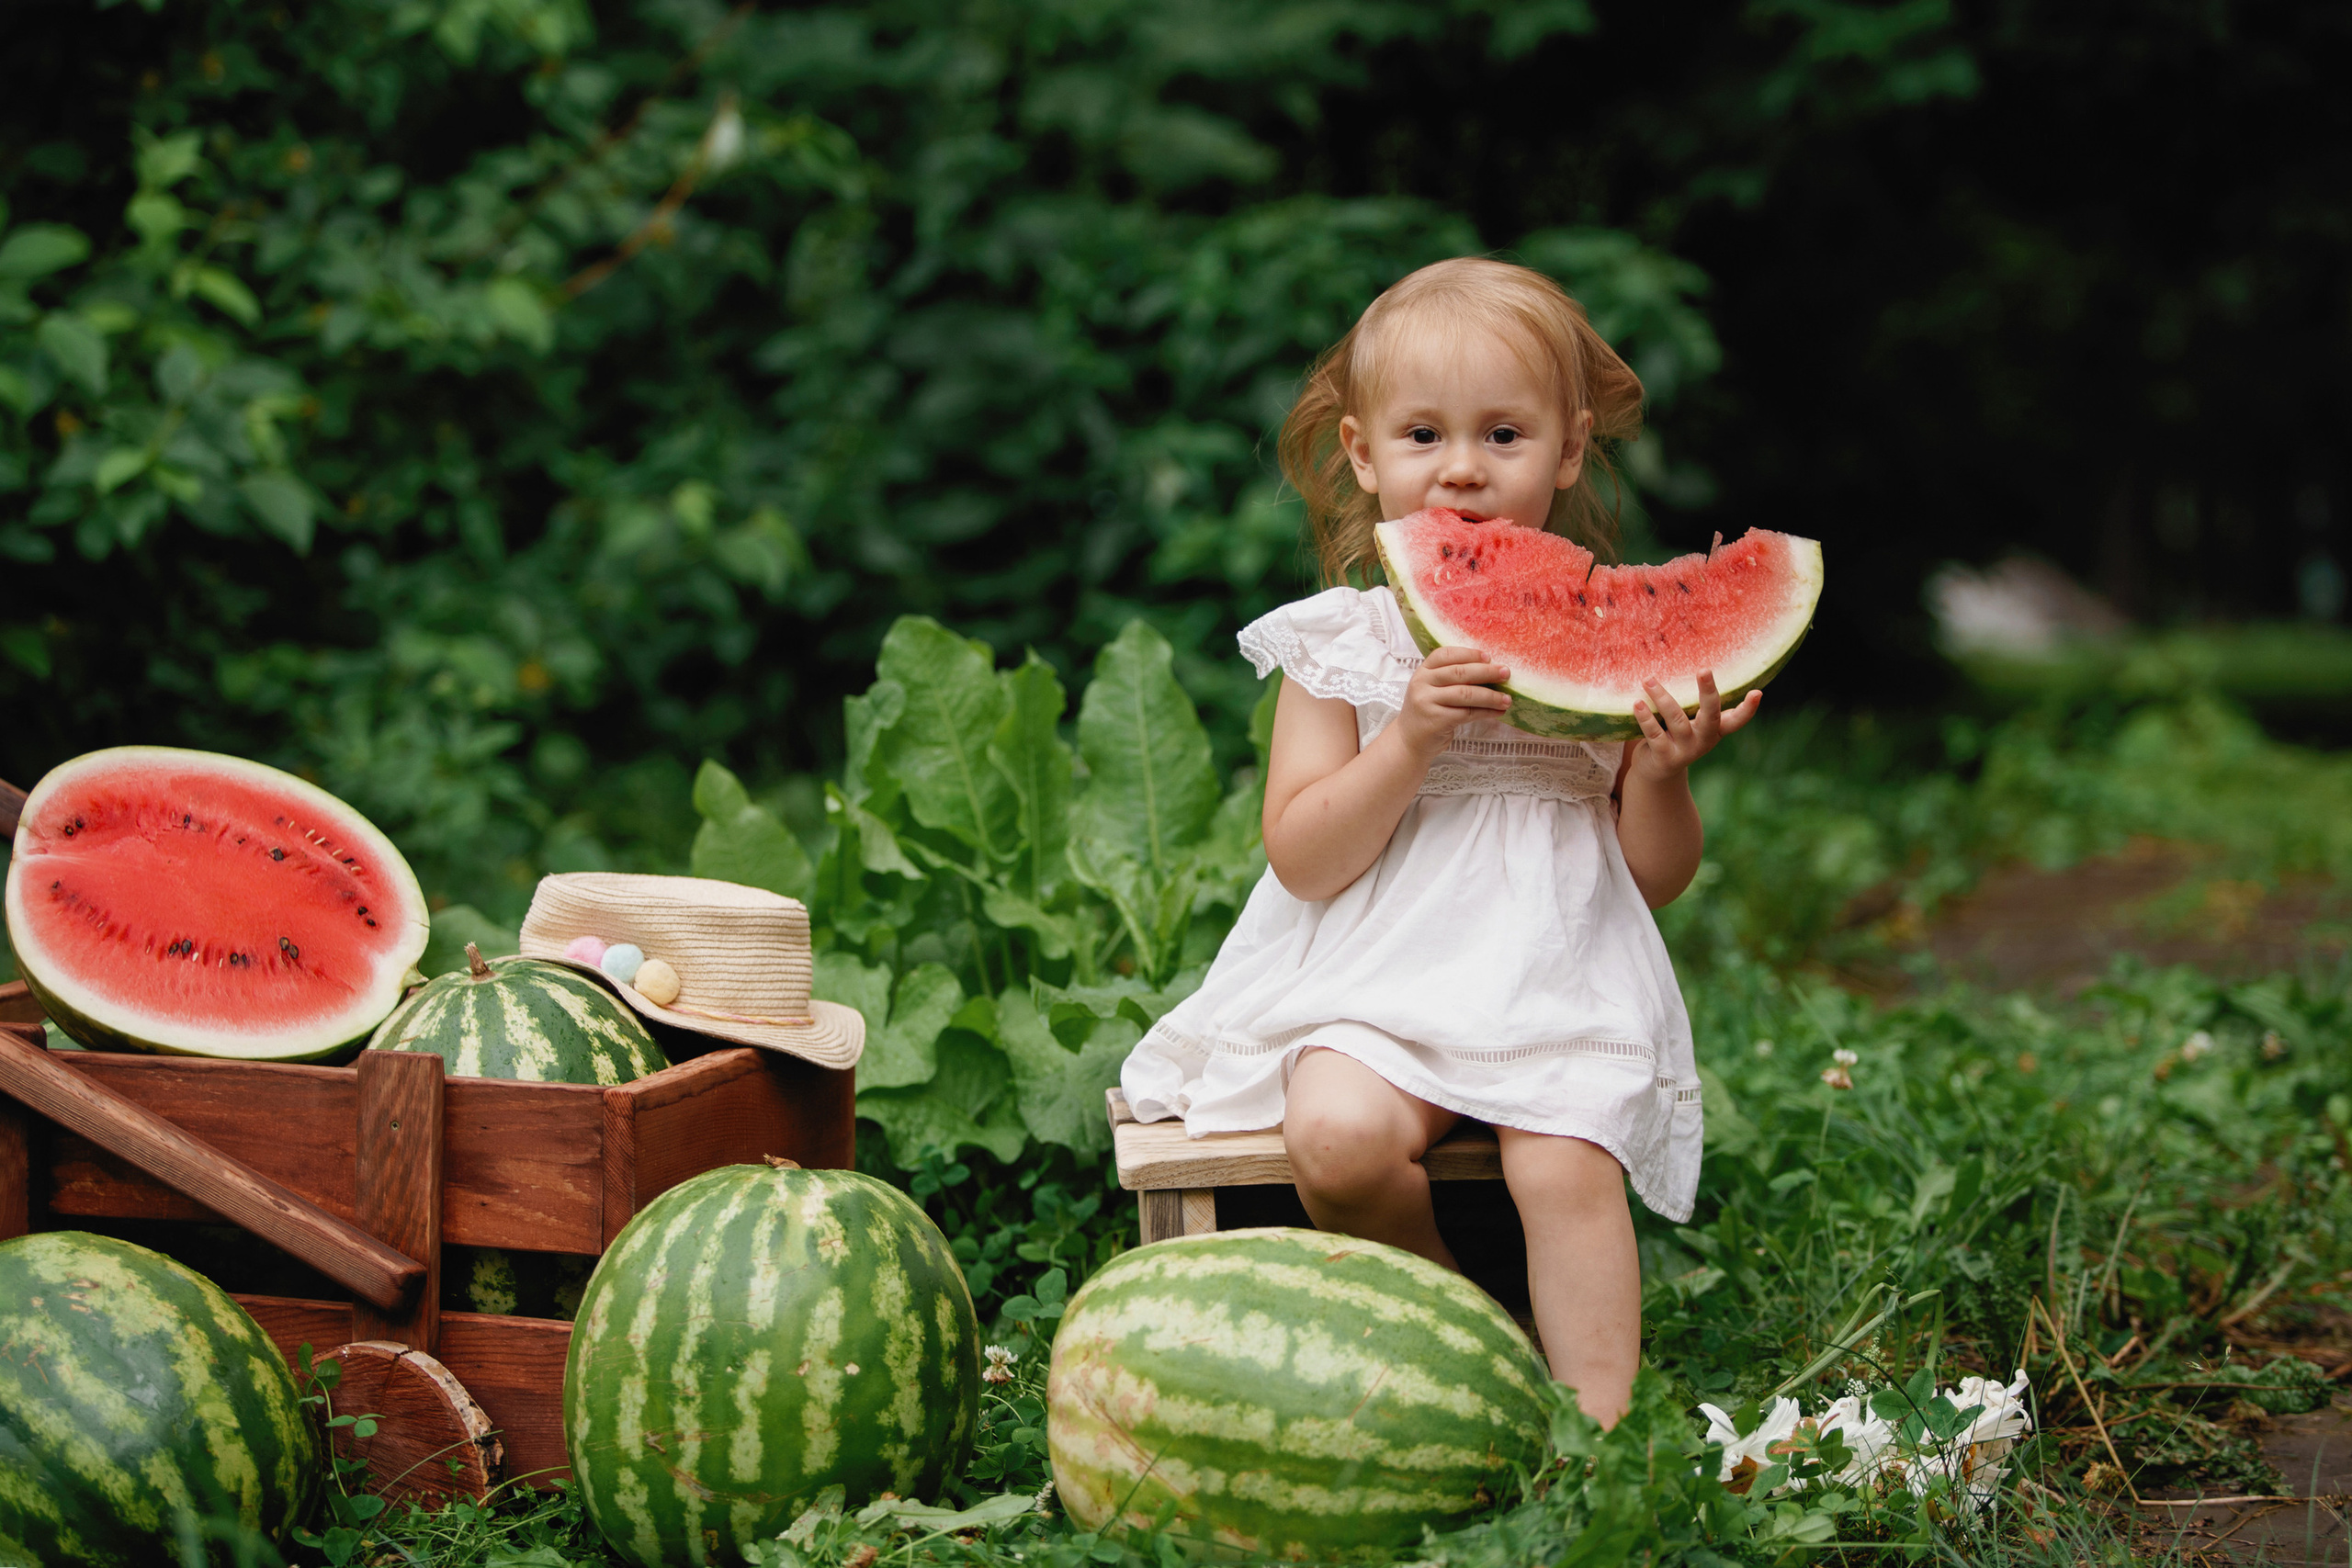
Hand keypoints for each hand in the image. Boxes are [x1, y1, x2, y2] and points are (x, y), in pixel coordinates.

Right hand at [1396, 645, 1511, 757]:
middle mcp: (1422, 683)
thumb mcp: (1431, 689)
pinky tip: (1497, 712)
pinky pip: (1467, 713)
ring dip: (1490, 696)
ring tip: (1507, 699)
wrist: (1409, 741)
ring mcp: (1427, 702)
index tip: (1488, 657)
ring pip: (1466, 694)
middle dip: (1486, 672)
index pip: (1445, 654)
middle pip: (1459, 673)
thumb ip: (1450, 678)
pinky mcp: (1436, 720)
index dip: (1469, 654)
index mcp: (1422, 671)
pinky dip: (1486, 712)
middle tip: (1506, 673)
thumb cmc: (1427, 712)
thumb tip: (1490, 669)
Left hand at [1628, 670, 1760, 779]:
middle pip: (1711, 715)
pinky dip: (1645, 718)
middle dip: (1707, 692)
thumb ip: (1693, 703)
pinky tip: (1637, 704)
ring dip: (1662, 698)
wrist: (1656, 771)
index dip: (1748, 709)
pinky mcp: (1665, 758)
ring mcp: (1686, 751)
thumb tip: (1686, 661)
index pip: (1737, 720)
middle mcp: (1705, 740)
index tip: (1757, 693)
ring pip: (1677, 720)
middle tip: (1704, 669)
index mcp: (1715, 729)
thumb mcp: (1690, 721)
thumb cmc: (1675, 735)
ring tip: (1649, 680)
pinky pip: (1655, 734)